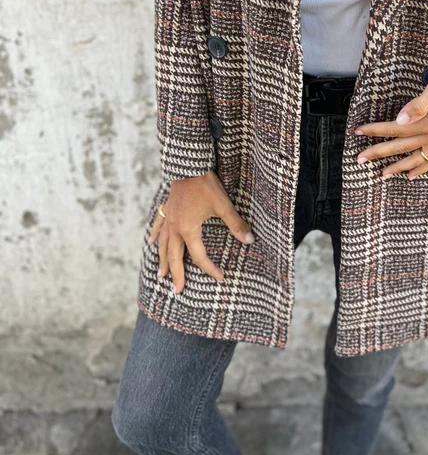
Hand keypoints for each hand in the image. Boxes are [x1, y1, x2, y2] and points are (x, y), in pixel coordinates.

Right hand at [150, 171, 253, 291]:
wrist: (189, 164)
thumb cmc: (206, 184)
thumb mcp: (223, 205)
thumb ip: (236, 224)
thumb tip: (250, 240)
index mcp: (189, 229)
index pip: (199, 256)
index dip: (210, 268)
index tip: (220, 278)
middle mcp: (175, 227)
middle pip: (175, 256)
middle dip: (177, 275)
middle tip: (177, 291)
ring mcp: (168, 218)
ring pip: (162, 244)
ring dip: (162, 260)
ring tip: (161, 275)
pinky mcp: (167, 208)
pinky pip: (157, 225)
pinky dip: (154, 235)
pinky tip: (149, 242)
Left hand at [353, 48, 427, 179]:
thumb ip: (418, 105)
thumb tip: (398, 121)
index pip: (396, 129)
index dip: (375, 130)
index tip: (357, 132)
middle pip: (401, 147)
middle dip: (379, 153)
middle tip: (359, 160)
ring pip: (416, 159)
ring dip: (398, 167)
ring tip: (382, 175)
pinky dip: (422, 169)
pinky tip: (412, 175)